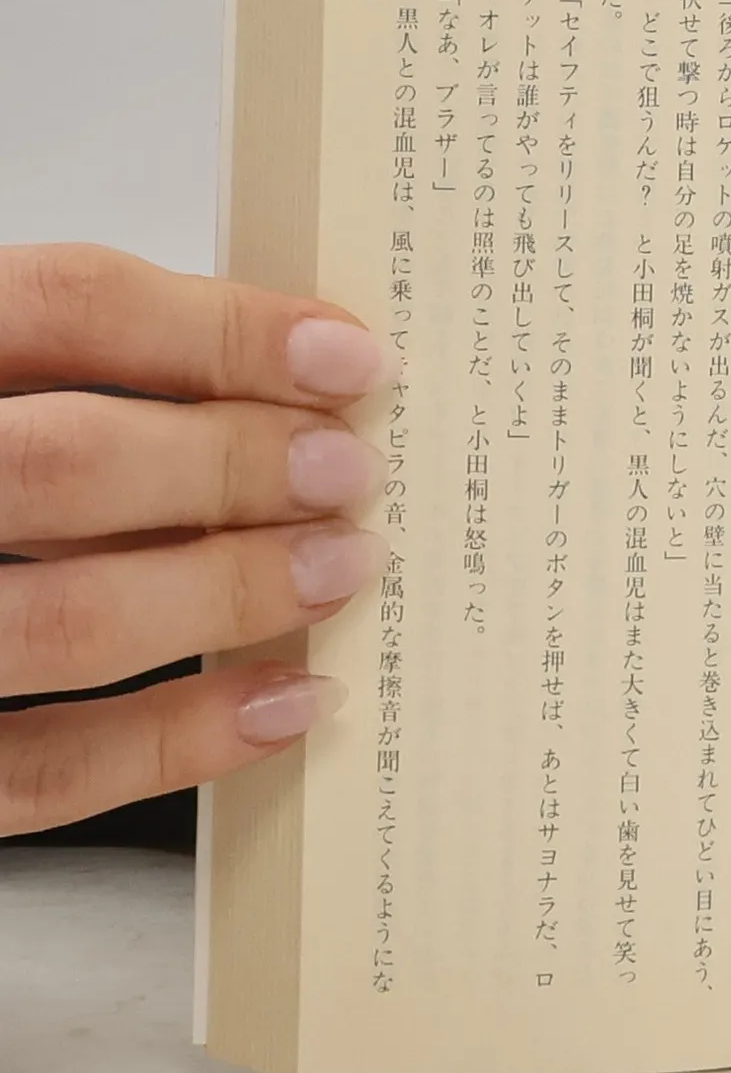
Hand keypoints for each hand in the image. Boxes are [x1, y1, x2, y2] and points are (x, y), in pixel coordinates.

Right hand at [0, 244, 393, 835]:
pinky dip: (178, 740)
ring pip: (64, 621)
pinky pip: (38, 769)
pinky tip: (283, 702)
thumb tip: (274, 381)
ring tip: (337, 571)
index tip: (348, 355)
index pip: (64, 303)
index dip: (222, 329)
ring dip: (228, 595)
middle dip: (233, 468)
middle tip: (349, 474)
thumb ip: (61, 372)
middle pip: (65, 462)